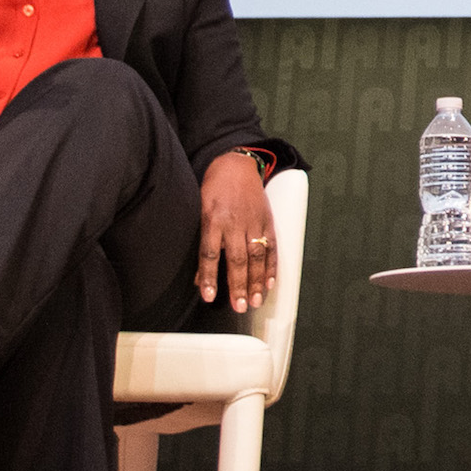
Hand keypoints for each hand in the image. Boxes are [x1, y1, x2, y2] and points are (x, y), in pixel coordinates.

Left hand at [197, 150, 277, 312]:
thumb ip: (201, 244)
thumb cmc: (214, 189)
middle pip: (237, 258)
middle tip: (239, 306)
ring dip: (256, 281)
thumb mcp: (199, 211)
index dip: (209, 276)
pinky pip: (271, 247)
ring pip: (256, 256)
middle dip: (238, 284)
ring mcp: (254, 222)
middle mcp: (234, 222)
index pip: (210, 253)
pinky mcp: (267, 221)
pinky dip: (271, 266)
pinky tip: (269, 282)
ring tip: (255, 300)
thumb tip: (199, 277)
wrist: (237, 164)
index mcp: (213, 220)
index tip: (209, 296)